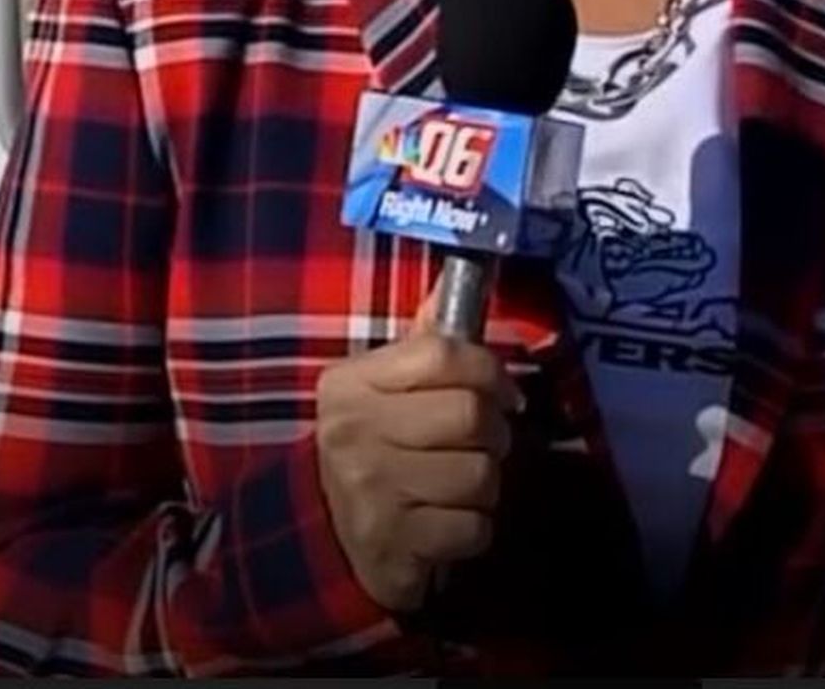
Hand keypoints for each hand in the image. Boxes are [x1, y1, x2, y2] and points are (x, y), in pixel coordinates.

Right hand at [314, 286, 521, 612]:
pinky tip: (448, 520)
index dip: (488, 369)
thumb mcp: (383, 386)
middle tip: (486, 440)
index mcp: (352, 383)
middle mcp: (355, 434)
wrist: (322, 531)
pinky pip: (473, 529)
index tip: (503, 391)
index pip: (441, 352)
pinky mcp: (392, 548)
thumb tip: (458, 275)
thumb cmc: (373, 443)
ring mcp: (371, 494)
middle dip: (495, 430)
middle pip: (470, 415)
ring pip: (480, 476)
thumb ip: (423, 341)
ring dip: (486, 482)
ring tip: (462, 482)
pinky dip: (474, 527)